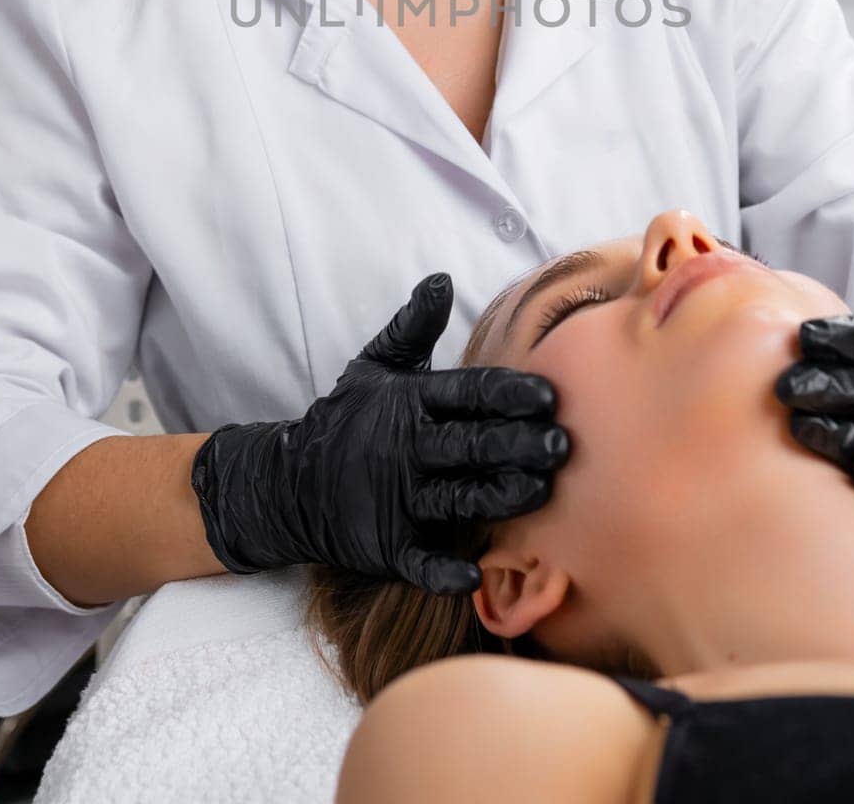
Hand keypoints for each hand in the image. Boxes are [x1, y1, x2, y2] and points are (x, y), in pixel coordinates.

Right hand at [191, 272, 570, 593]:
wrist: (291, 484)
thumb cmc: (348, 421)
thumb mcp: (375, 367)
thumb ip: (412, 327)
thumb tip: (440, 280)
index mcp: (409, 404)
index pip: (466, 393)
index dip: (508, 392)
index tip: (549, 395)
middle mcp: (406, 450)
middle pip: (469, 444)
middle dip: (515, 444)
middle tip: (561, 443)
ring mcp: (397, 500)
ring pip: (456, 497)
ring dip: (499, 495)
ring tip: (541, 490)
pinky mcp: (387, 545)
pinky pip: (419, 560)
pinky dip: (443, 570)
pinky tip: (474, 573)